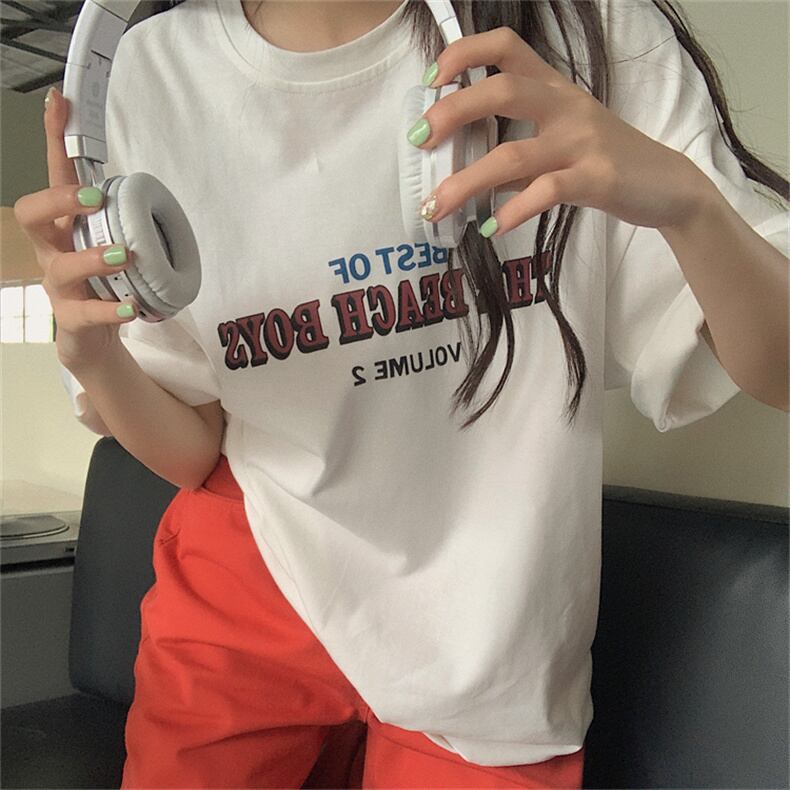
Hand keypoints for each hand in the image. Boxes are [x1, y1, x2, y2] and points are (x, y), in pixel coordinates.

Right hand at [13, 87, 136, 373]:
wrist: (94, 339)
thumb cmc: (105, 284)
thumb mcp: (115, 244)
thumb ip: (128, 220)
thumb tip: (158, 194)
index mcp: (65, 227)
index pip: (55, 176)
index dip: (54, 138)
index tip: (60, 101)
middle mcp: (53, 251)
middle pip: (31, 214)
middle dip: (58, 199)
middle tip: (93, 197)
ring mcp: (58, 286)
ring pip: (60, 265)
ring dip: (92, 256)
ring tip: (124, 255)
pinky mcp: (70, 319)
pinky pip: (85, 314)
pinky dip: (111, 310)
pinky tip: (132, 307)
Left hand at [409, 27, 711, 236]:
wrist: (667, 187)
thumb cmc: (603, 162)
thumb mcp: (558, 147)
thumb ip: (514, 155)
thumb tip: (462, 177)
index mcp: (553, 89)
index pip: (507, 47)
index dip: (465, 53)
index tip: (432, 78)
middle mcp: (565, 106)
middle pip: (502, 90)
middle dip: (452, 112)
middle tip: (419, 139)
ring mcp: (582, 141)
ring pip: (513, 154)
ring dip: (467, 182)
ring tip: (436, 207)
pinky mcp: (597, 178)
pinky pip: (545, 192)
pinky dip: (512, 212)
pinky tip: (490, 228)